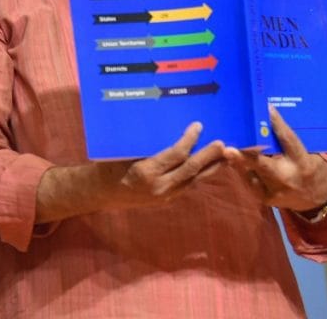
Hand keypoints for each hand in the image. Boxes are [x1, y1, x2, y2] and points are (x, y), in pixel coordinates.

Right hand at [37, 122, 226, 222]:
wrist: (98, 193)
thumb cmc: (107, 166)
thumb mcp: (125, 152)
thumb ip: (148, 147)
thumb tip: (170, 129)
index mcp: (146, 171)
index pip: (176, 155)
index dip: (190, 139)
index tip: (198, 126)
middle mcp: (159, 187)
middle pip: (192, 170)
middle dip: (210, 156)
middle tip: (225, 144)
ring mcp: (164, 196)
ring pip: (194, 181)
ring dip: (212, 168)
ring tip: (227, 157)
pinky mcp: (166, 200)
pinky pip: (187, 186)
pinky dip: (199, 175)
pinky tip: (209, 167)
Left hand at [223, 105, 326, 211]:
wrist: (316, 198)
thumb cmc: (308, 168)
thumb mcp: (305, 153)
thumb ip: (286, 142)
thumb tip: (267, 116)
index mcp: (303, 162)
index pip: (289, 141)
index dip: (278, 125)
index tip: (267, 109)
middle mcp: (289, 177)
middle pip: (264, 165)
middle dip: (244, 158)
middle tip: (227, 149)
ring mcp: (275, 191)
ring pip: (250, 174)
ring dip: (236, 161)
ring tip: (225, 150)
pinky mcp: (265, 199)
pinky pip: (248, 181)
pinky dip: (240, 170)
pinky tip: (232, 160)